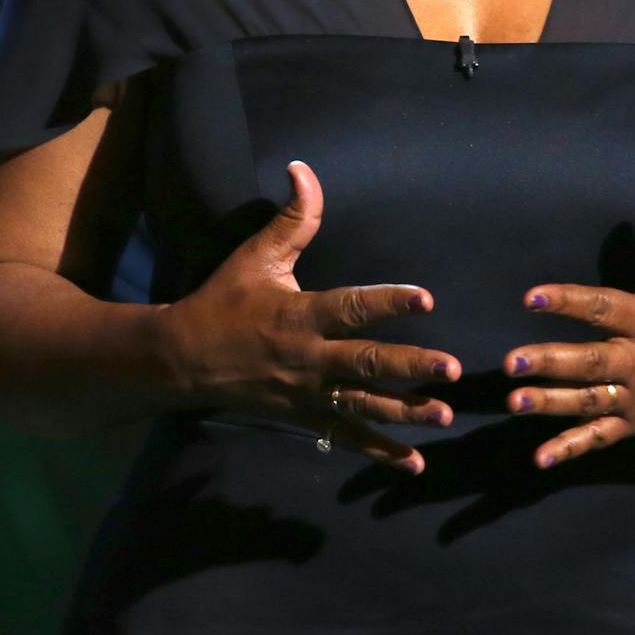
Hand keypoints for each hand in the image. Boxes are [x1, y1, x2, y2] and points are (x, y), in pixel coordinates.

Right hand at [161, 159, 458, 472]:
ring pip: (363, 405)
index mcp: (300, 315)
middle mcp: (308, 358)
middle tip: (451, 368)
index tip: (426, 298)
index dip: (389, 302)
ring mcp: (308, 394)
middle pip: (365, 364)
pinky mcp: (306, 418)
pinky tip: (415, 464)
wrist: (183, 360)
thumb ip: (292, 218)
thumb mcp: (256, 256)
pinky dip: (381, 452)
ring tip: (445, 415)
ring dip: (405, 413)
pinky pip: (348, 437)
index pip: (351, 307)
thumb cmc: (225, 301)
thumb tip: (304, 169)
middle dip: (410, 367)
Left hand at [501, 167, 634, 469]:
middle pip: (592, 362)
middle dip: (550, 363)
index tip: (532, 297)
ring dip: (551, 403)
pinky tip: (540, 459)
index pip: (605, 308)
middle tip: (511, 362)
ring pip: (591, 402)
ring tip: (515, 401)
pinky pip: (604, 438)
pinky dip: (572, 449)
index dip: (568, 301)